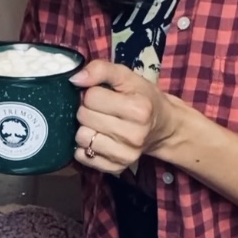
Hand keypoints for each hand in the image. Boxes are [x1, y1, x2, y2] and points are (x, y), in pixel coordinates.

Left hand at [71, 59, 181, 173]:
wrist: (162, 127)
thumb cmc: (143, 98)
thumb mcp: (127, 77)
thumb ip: (101, 69)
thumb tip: (75, 79)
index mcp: (138, 109)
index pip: (91, 97)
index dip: (92, 93)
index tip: (103, 95)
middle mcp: (133, 135)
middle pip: (84, 117)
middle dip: (87, 110)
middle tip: (100, 110)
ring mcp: (125, 154)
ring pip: (81, 138)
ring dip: (85, 129)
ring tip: (99, 124)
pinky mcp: (116, 168)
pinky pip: (83, 157)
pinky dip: (85, 147)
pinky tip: (98, 139)